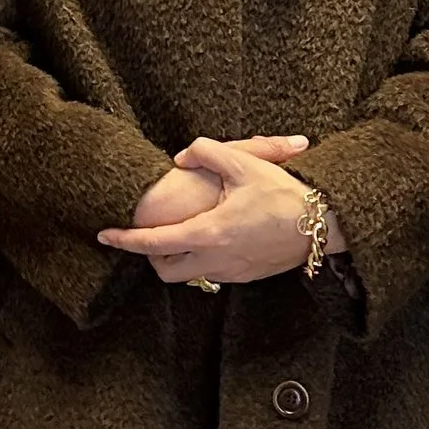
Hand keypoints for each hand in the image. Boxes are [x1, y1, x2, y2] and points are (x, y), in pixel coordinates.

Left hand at [99, 134, 338, 286]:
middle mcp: (215, 260)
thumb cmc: (283, 192)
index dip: (125, 240)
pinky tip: (213, 237)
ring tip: (180, 233)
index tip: (105, 235)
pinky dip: (202, 260)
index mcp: (208, 234)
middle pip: (165, 270)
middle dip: (151, 256)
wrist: (323, 223)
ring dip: (177, 259)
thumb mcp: (244, 162)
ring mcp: (232, 272)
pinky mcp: (247, 276)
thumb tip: (181, 157)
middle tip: (149, 234)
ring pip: (189, 275)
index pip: (153, 243)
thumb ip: (205, 152)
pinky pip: (213, 273)